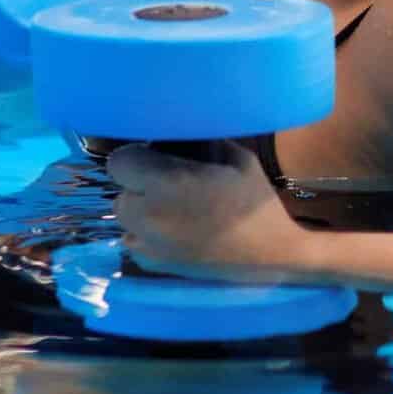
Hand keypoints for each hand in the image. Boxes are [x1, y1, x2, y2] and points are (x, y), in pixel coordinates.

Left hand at [108, 142, 321, 284]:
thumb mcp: (234, 157)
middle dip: (138, 183)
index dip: (138, 157)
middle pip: (120, 189)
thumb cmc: (255, 201)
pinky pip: (133, 239)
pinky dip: (145, 232)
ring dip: (140, 207)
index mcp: (169, 184)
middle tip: (167, 183)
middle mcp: (150, 216)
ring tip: (171, 207)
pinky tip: (173, 229)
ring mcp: (148, 246)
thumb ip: (195, 141)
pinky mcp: (151, 266)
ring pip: (124, 215)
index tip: (157, 159)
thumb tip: (168, 127)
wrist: (272, 255)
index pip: (121, 161)